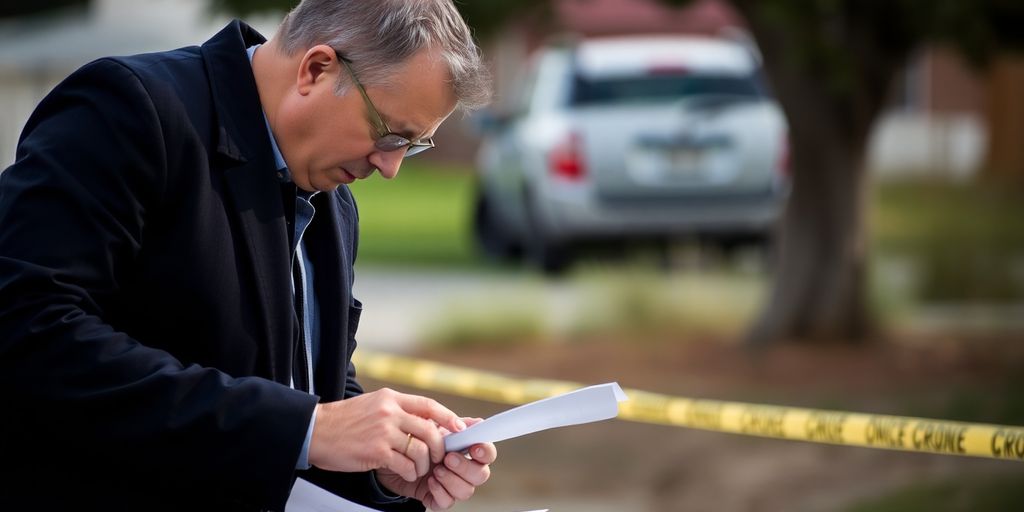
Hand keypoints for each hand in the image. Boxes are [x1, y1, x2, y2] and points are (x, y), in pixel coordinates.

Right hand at [308, 388, 465, 482]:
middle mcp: (389, 412)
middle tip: (438, 457)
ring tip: (418, 468)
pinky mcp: (376, 451)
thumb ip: (396, 409)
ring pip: (420, 449)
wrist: (314, 431)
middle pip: (429, 429)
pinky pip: (406, 465)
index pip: (428, 405)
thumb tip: (424, 420)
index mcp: (390, 398)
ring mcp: (383, 432)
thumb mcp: (372, 404)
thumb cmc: (343, 421)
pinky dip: (410, 472)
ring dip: (424, 463)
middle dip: (439, 446)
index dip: (448, 418)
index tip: (459, 428)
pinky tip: (405, 473)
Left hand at [376, 418, 497, 509]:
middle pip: (481, 474)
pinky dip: (439, 492)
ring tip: (435, 470)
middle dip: (465, 467)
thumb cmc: (416, 438)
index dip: (486, 452)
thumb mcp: (432, 426)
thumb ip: (454, 424)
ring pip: (467, 491)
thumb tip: (477, 422)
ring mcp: (453, 485)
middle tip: (448, 458)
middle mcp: (464, 469)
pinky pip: (448, 502)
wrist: (393, 454)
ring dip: (452, 480)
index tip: (474, 448)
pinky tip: (429, 481)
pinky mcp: (439, 498)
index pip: (488, 454)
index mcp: (467, 450)